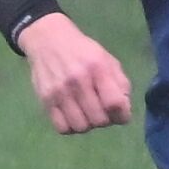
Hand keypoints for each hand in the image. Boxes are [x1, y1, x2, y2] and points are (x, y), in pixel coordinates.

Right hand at [18, 11, 131, 133]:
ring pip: (80, 127)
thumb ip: (120, 83)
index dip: (122, 115)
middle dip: (106, 120)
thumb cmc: (82, 51)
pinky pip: (61, 127)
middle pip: (99, 119)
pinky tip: (73, 116)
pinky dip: (71, 127)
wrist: (48, 40)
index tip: (121, 114)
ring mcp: (59, 92)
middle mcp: (77, 81)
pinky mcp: (45, 100)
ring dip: (88, 125)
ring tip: (88, 115)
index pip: (114, 103)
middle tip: (103, 112)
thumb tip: (124, 109)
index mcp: (97, 68)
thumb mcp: (107, 59)